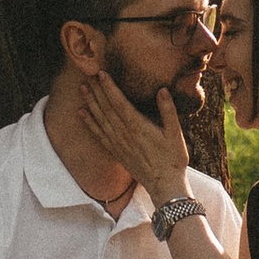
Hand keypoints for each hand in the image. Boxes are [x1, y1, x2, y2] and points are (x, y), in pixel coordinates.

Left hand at [71, 65, 189, 201]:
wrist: (164, 185)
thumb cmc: (173, 159)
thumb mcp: (176, 134)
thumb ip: (168, 111)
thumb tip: (162, 90)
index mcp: (138, 126)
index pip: (119, 102)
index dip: (109, 87)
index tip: (101, 73)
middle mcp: (124, 134)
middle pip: (106, 108)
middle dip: (96, 90)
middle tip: (86, 74)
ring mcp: (118, 143)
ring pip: (100, 119)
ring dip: (90, 103)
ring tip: (82, 89)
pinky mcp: (116, 152)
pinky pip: (99, 135)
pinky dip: (89, 123)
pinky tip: (81, 114)